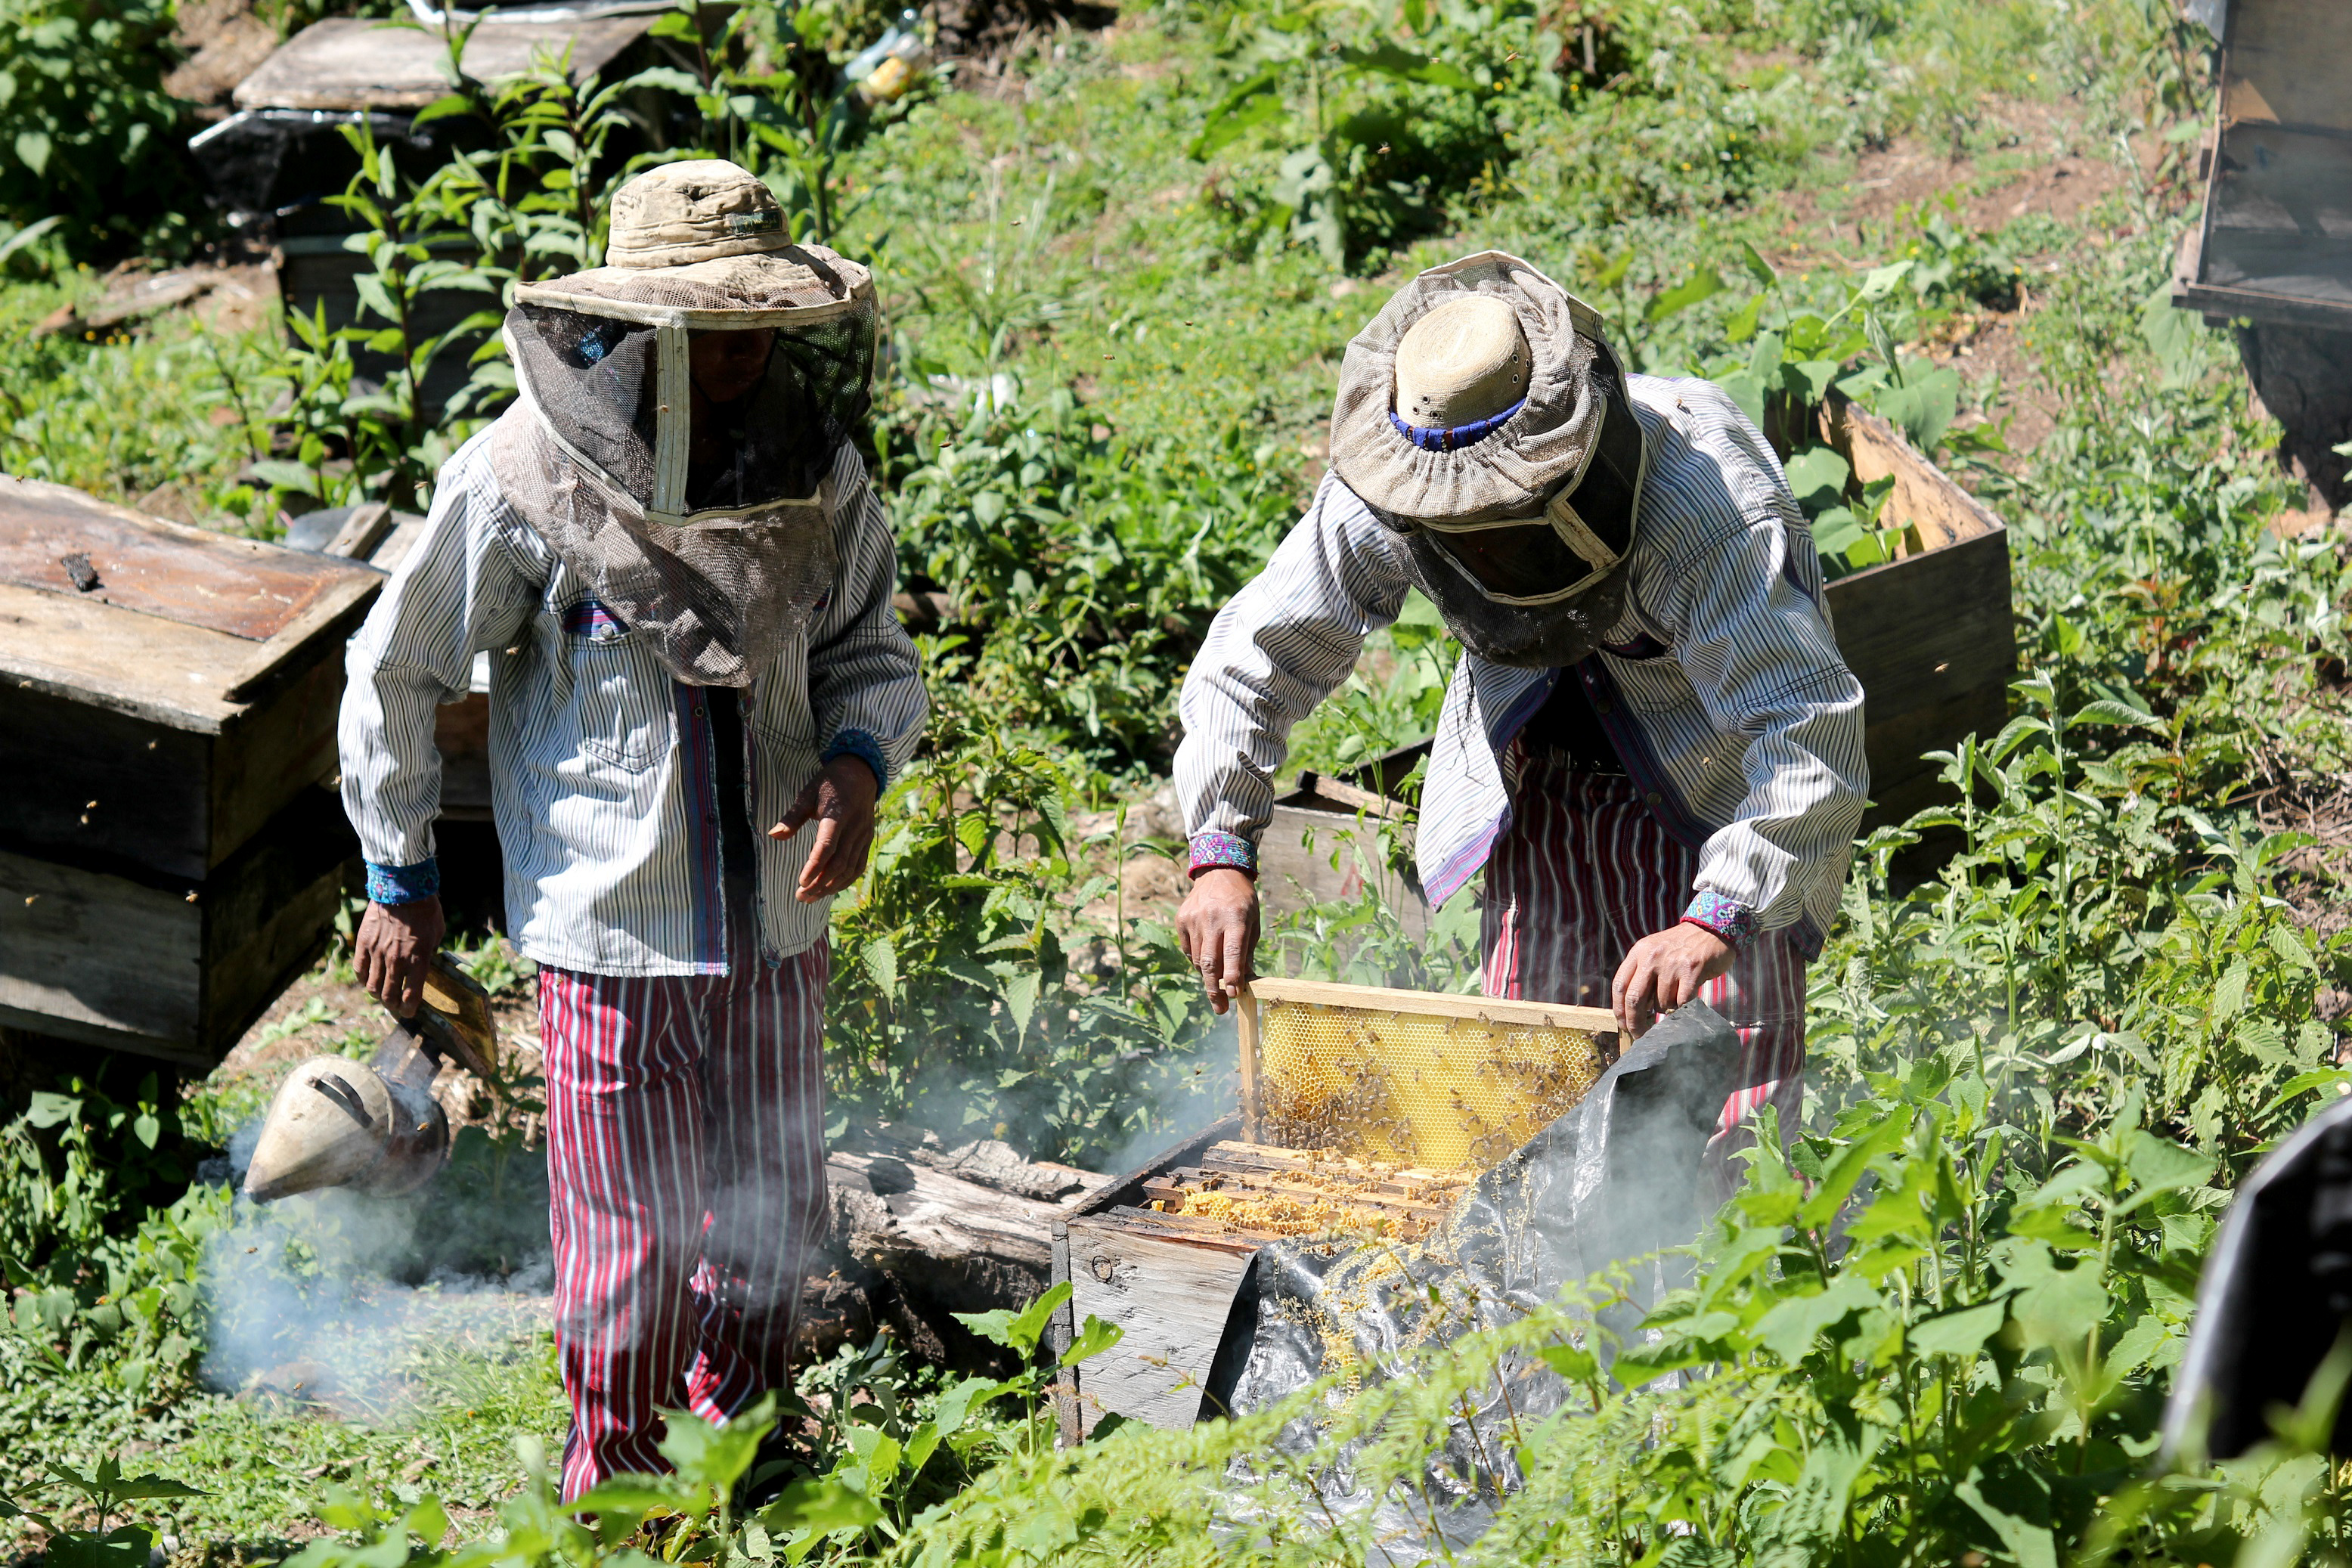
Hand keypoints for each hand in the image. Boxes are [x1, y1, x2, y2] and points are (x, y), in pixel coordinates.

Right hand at [356, 896, 445, 1017]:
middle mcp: (397, 961)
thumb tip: (424, 964)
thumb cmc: (426, 910)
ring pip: (372, 987)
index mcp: (418, 960)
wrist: (402, 888)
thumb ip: (429, 953)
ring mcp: (378, 953)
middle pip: (388, 996)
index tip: (409, 1011)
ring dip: (377, 995)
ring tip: (381, 994)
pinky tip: (368, 979)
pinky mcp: (363, 944)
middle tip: (395, 1006)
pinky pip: (359, 969)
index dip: (409, 1009)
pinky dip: (363, 979)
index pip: (411, 995)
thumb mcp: (437, 934)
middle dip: (392, 1005)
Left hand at [772, 756, 879, 902]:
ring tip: (812, 897)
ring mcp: (863, 835)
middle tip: (800, 896)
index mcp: (837, 815)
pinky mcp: (867, 840)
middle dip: (819, 883)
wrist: (860, 774)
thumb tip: (774, 835)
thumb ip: (792, 817)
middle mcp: (854, 828)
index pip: (827, 846)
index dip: (815, 866)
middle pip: (838, 863)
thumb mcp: (807, 794)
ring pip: (850, 868)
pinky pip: (859, 866)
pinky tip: (830, 889)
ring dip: (831, 886)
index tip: (801, 882)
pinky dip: (846, 881)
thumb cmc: (829, 784)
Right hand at [1176, 867, 1258, 1014]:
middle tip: (1220, 1009)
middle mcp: (1212, 919)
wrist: (1219, 872)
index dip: (1233, 976)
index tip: (1234, 995)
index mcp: (1235, 918)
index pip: (1233, 953)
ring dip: (1208, 976)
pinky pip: (1188, 950)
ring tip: (1217, 985)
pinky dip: (1197, 961)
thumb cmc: (1242, 901)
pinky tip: (1207, 960)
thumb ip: (1247, 951)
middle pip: (1210, 962)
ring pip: (1198, 959)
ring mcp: (1193, 919)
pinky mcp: (1181, 920)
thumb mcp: (1253, 922)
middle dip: (1215, 989)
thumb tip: (1243, 982)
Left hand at [1611, 922, 1735, 1038]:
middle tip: (1640, 1034)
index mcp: (1638, 952)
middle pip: (1634, 999)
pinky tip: (1686, 1000)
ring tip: (1675, 997)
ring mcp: (1671, 964)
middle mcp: (1651, 957)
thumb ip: (1641, 975)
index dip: (1619, 1010)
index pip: (1619, 985)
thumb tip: (1632, 1009)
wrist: (1710, 929)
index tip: (1623, 1024)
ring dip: (1666, 1008)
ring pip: (1661, 1003)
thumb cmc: (1680, 946)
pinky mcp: (1691, 971)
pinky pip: (1681, 1002)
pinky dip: (1682, 1007)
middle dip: (1635, 1022)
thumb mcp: (1653, 952)